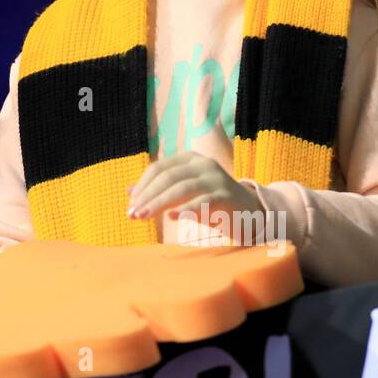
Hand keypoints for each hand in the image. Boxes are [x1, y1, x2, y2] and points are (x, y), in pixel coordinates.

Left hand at [126, 150, 261, 226]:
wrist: (248, 212)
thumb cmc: (210, 202)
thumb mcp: (182, 193)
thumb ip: (159, 190)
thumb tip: (128, 191)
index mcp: (190, 159)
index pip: (159, 168)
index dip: (142, 185)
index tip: (130, 204)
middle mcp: (203, 164)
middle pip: (168, 177)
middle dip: (147, 195)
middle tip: (132, 214)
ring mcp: (216, 179)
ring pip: (182, 188)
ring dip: (159, 203)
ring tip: (143, 216)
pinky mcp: (226, 196)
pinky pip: (203, 201)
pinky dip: (185, 209)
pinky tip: (171, 217)